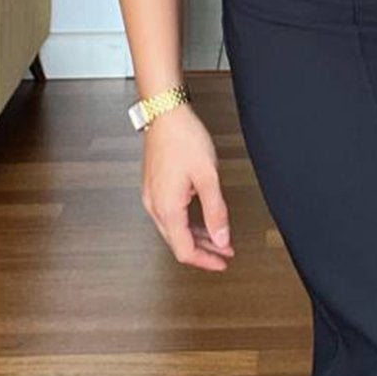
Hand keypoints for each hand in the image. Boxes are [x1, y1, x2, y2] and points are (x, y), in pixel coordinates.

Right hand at [140, 102, 234, 270]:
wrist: (165, 113)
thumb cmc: (184, 138)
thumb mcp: (208, 176)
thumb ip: (215, 211)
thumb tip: (221, 238)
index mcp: (167, 208)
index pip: (184, 250)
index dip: (205, 261)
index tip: (223, 262)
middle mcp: (154, 206)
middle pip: (177, 242)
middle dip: (204, 250)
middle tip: (225, 252)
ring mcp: (151, 196)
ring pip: (173, 229)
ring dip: (196, 236)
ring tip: (218, 237)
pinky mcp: (153, 186)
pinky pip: (169, 215)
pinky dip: (187, 222)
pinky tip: (201, 219)